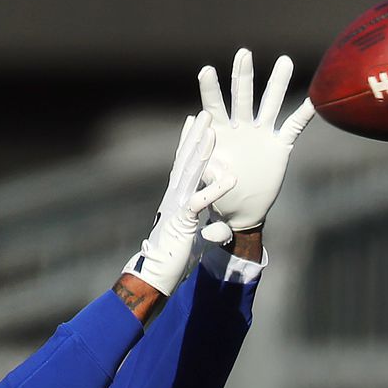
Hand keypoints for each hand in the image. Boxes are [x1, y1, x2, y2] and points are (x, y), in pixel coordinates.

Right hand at [122, 111, 235, 295]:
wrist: (156, 273)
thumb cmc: (173, 256)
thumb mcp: (191, 233)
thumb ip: (203, 224)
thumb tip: (215, 225)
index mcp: (176, 196)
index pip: (183, 163)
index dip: (188, 141)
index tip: (194, 122)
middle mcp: (174, 196)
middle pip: (185, 159)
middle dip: (195, 135)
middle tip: (203, 113)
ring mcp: (176, 206)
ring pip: (190, 173)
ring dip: (202, 151)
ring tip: (212, 131)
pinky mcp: (182, 220)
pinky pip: (200, 202)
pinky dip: (215, 190)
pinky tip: (230, 179)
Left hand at [198, 49, 315, 234]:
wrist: (242, 211)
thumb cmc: (219, 196)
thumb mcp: (207, 185)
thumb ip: (207, 170)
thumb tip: (208, 156)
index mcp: (220, 134)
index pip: (213, 107)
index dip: (210, 89)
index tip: (206, 70)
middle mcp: (241, 128)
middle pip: (242, 96)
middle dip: (243, 75)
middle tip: (243, 52)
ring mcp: (262, 134)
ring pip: (271, 104)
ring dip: (277, 83)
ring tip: (284, 61)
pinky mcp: (280, 146)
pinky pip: (294, 127)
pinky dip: (304, 114)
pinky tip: (315, 100)